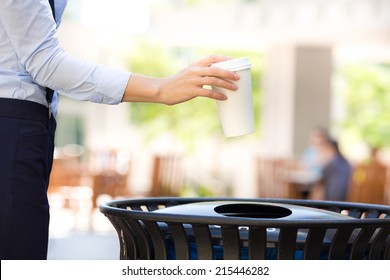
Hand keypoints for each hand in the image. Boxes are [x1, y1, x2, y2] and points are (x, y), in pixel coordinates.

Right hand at [122, 55, 239, 104]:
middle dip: (229, 73)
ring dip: (226, 84)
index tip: (234, 62)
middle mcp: (195, 71)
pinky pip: (208, 93)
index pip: (212, 57)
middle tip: (238, 77)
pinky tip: (224, 98)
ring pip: (213, 81)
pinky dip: (218, 95)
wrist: (162, 90)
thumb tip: (214, 78)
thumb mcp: (187, 73)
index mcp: (195, 65)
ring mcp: (193, 81)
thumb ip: (199, 73)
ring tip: (235, 88)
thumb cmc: (176, 83)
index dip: (224, 59)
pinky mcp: (191, 91)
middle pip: (216, 69)